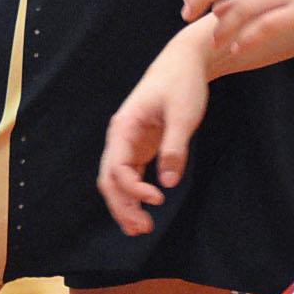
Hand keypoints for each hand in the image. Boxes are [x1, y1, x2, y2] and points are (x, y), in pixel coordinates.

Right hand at [97, 25, 213, 235]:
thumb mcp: (183, 116)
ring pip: (116, 179)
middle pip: (109, 178)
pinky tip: (144, 209)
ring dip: (125, 204)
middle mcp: (121, 137)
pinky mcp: (141, 146)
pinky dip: (134, 194)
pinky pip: (130, 175)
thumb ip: (174, 148)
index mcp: (124, 126)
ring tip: (141, 228)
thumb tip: (168, 183)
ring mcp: (129, 142)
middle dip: (122, 205)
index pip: (117, 166)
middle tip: (142, 230)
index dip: (133, 188)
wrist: (183, 64)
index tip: (159, 199)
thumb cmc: (181, 85)